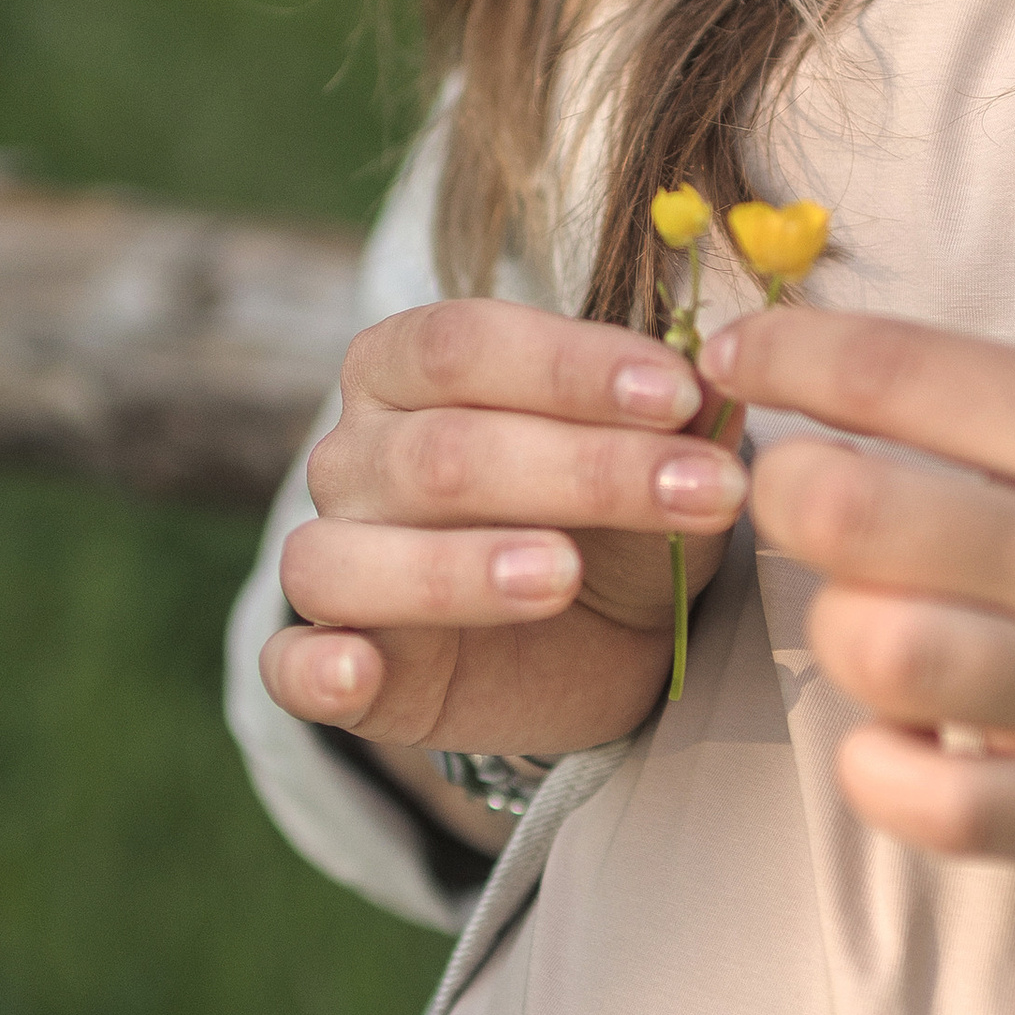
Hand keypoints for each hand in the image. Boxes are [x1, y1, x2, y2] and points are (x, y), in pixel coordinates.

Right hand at [262, 299, 746, 757]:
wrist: (602, 641)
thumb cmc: (616, 519)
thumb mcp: (662, 459)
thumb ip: (680, 418)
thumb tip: (725, 376)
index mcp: (408, 369)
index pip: (465, 344)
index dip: (571, 367)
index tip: (682, 395)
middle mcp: (352, 455)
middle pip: (440, 452)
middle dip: (581, 471)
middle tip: (700, 494)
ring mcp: (330, 560)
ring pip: (351, 556)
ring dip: (457, 568)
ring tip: (560, 575)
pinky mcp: (330, 665)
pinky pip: (289, 665)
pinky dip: (316, 669)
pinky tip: (359, 671)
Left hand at [706, 305, 1014, 1014]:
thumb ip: (1010, 407)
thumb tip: (824, 371)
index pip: (900, 371)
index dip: (782, 356)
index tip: (735, 361)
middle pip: (853, 514)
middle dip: (784, 492)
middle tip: (796, 496)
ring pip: (880, 655)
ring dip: (836, 628)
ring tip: (867, 614)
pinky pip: (935, 804)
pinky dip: (879, 767)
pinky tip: (895, 732)